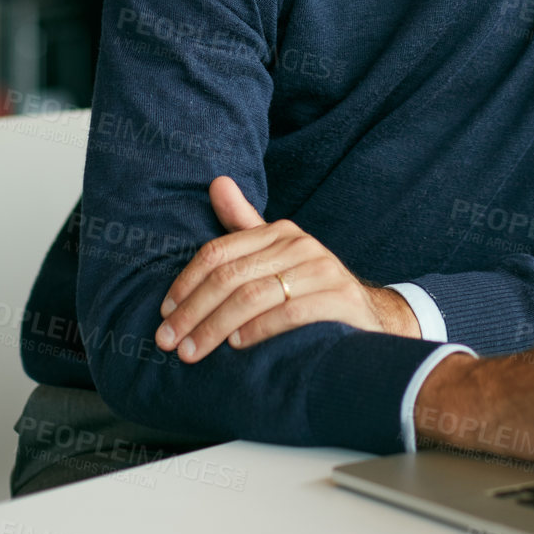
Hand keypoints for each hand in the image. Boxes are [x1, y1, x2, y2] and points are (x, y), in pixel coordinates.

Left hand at [154, 176, 419, 362]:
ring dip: (216, 327)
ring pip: (254, 296)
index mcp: (278, 232)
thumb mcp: (275, 254)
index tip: (164, 314)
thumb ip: (243, 223)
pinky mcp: (340, 298)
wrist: (369, 315)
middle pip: (231, 277)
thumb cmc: (308, 287)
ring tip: (192, 352)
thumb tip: (216, 181)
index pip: (218, 252)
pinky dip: (258, 330)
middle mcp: (300, 245)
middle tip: (168, 342)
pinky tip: (236, 346)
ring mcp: (322, 270)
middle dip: (193, 312)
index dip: (186, 282)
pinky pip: (290, 312)